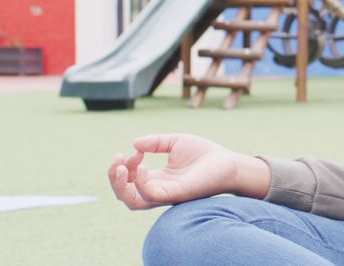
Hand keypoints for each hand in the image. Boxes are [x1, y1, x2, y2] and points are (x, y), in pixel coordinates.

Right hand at [108, 133, 264, 209]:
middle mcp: (158, 190)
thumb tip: (134, 144)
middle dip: (114, 179)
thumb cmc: (204, 154)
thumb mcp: (175, 142)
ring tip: (121, 166)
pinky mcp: (176, 195)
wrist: (228, 162)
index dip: (125, 165)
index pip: (130, 180)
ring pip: (133, 202)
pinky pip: (151, 196)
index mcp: (157, 179)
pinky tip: (143, 168)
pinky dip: (141, 184)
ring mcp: (166, 194)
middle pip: (125, 195)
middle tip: (117, 159)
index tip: (136, 150)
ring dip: (120, 185)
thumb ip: (155, 142)